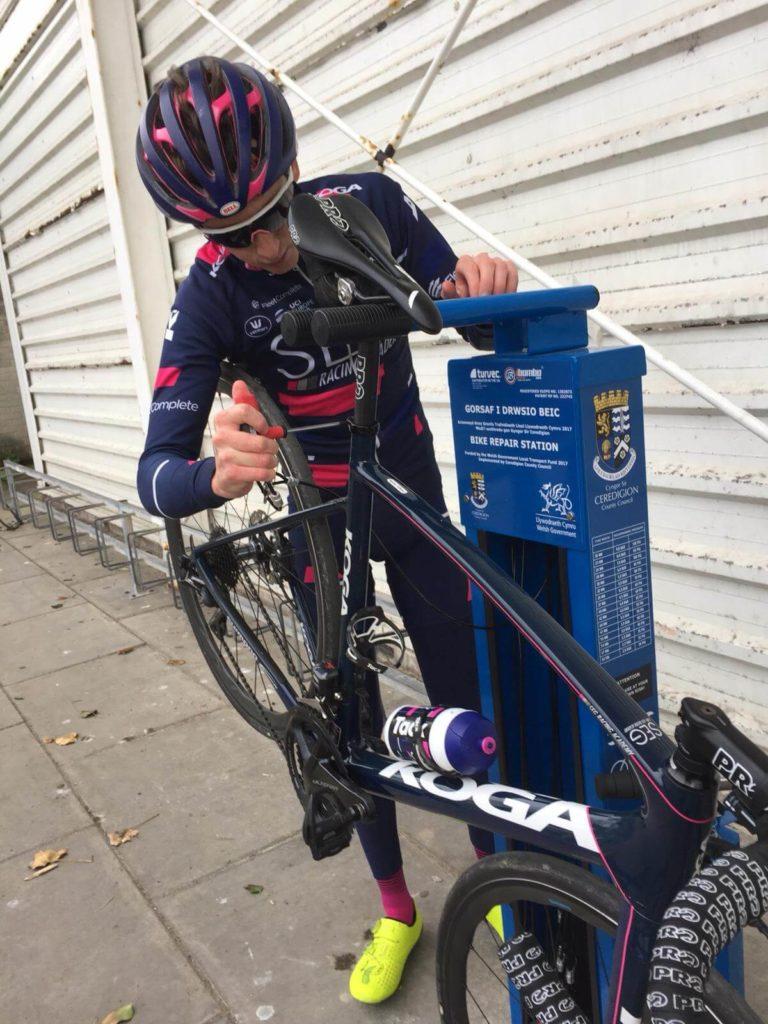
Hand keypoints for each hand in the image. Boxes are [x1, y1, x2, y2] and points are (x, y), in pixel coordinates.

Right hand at [211, 380, 282, 499]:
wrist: (225, 476)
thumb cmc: (237, 447)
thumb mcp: (241, 425)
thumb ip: (244, 405)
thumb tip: (239, 384)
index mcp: (223, 420)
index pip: (244, 411)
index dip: (261, 421)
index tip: (264, 428)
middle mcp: (221, 437)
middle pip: (259, 441)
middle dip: (272, 447)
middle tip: (270, 449)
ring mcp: (225, 456)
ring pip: (262, 458)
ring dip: (271, 462)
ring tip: (267, 461)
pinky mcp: (231, 473)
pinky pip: (260, 473)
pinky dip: (267, 473)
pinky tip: (264, 472)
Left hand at [441, 253, 517, 298]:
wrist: (479, 303)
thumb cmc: (467, 299)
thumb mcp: (456, 299)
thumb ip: (450, 293)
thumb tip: (446, 285)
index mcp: (465, 263)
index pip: (470, 266)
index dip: (474, 282)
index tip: (477, 297)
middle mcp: (480, 259)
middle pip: (486, 264)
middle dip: (487, 283)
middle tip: (487, 300)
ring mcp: (496, 262)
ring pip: (501, 268)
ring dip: (500, 286)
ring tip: (497, 301)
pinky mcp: (509, 268)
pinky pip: (512, 273)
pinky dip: (511, 286)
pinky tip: (506, 298)